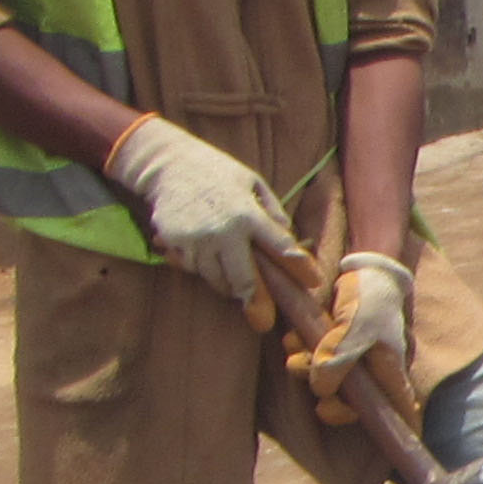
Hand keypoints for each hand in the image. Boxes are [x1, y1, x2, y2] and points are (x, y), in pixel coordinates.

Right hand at [104, 114, 293, 302]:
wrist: (169, 164)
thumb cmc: (219, 174)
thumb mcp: (253, 183)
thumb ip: (273, 213)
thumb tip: (292, 241)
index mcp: (248, 214)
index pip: (280, 246)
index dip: (299, 266)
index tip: (313, 282)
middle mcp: (223, 230)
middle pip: (244, 279)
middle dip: (256, 300)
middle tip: (263, 319)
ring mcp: (196, 240)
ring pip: (217, 280)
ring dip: (227, 283)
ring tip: (229, 270)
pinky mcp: (174, 244)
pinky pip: (193, 269)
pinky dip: (202, 268)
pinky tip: (203, 251)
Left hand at [293, 251, 414, 422]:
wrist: (360, 267)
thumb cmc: (369, 298)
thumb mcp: (357, 327)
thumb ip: (340, 358)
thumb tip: (322, 390)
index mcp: (389, 371)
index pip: (400, 410)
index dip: (400, 430)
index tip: (398, 442)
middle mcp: (372, 372)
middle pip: (354, 405)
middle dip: (331, 402)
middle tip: (316, 396)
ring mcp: (351, 361)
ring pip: (328, 383)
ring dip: (307, 371)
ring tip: (293, 356)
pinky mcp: (331, 348)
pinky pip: (314, 362)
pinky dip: (301, 353)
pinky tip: (292, 339)